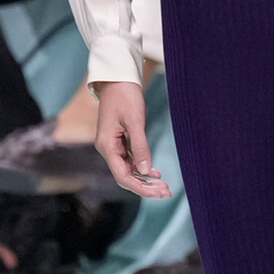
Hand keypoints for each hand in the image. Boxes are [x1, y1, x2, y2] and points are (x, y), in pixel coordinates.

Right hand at [94, 81, 171, 197]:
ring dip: (145, 179)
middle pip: (125, 177)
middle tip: (166, 192)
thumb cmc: (124, 96)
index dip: (140, 187)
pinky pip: (130, 160)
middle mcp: (107, 149)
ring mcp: (112, 146)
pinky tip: (156, 173)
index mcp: (107, 146)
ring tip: (164, 186)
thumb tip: (145, 170)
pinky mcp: (119, 141)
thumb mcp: (134, 121)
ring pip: (129, 170)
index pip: (122, 176)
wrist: (117, 80)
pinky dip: (143, 167)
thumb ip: (140, 146)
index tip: (158, 193)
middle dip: (145, 187)